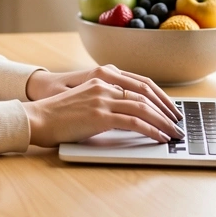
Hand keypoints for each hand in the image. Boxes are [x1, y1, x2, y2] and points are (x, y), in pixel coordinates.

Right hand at [26, 67, 181, 121]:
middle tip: (178, 122)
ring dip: (163, 122)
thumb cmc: (58, 115)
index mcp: (101, 79)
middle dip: (166, 109)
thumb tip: (129, 116)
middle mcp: (104, 85)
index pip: (139, 83)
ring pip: (143, 108)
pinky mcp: (99, 116)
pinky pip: (134, 122)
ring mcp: (102, 99)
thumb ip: (105, 102)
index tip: (170, 108)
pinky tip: (159, 138)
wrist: (37, 118)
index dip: (159, 96)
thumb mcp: (84, 101)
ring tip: (174, 133)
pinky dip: (151, 130)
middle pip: (145, 94)